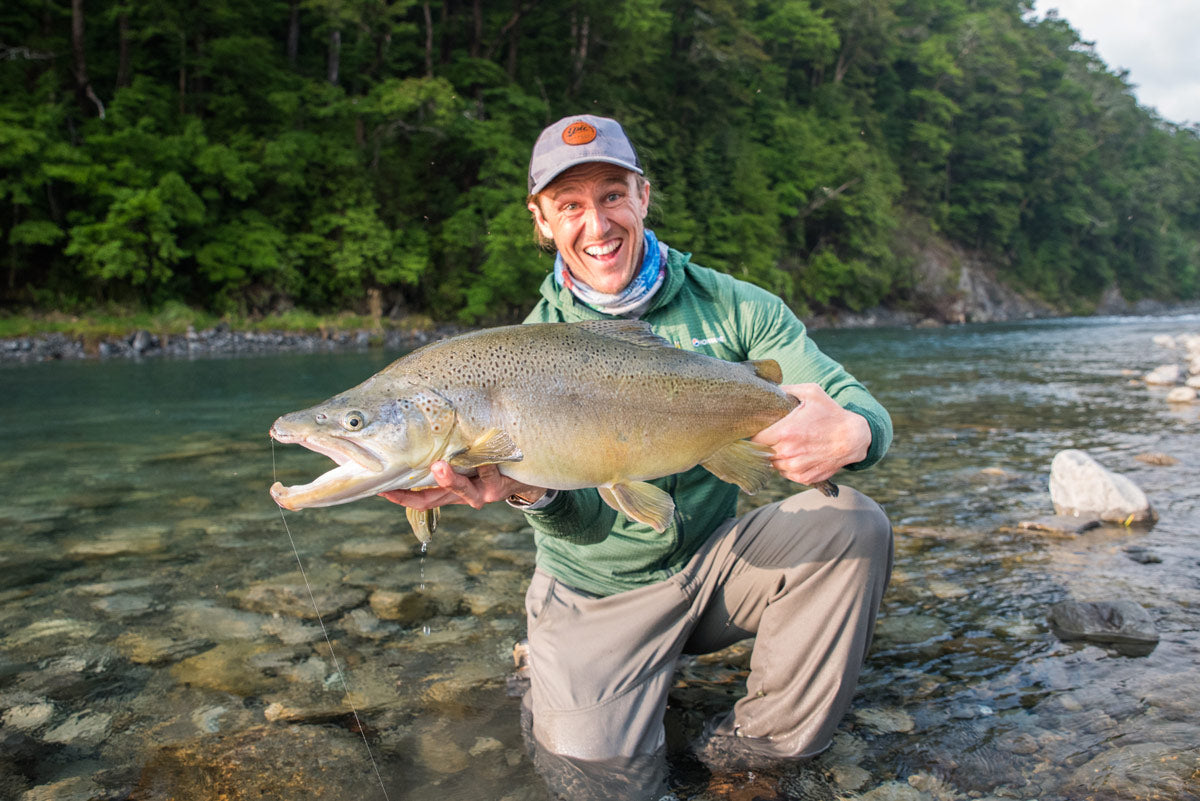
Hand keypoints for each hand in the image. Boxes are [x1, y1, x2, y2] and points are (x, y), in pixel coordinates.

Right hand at [378, 461, 545, 510]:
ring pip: (464, 490)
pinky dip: (486, 462)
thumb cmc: (489, 459)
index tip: (379, 489)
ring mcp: (482, 491)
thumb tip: (412, 426)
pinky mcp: (499, 485)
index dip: (399, 497)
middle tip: (404, 477)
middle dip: (415, 489)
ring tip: (441, 464)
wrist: (530, 472)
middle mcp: (463, 493)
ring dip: (451, 479)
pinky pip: (491, 473)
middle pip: (435, 497)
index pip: (418, 497)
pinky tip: (484, 448)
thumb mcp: (464, 457)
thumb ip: (443, 449)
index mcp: (449, 488)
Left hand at [751, 384, 871, 485]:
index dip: (753, 433)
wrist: (853, 438)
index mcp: (786, 432)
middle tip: (770, 435)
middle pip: (761, 452)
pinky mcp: (803, 478)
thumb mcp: (812, 393)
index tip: (756, 429)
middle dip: (763, 444)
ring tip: (785, 444)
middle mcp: (788, 452)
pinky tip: (795, 454)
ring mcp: (795, 467)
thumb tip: (768, 388)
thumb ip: (787, 389)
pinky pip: (785, 473)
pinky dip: (786, 466)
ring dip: (774, 455)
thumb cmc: (831, 414)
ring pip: (772, 464)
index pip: (754, 438)